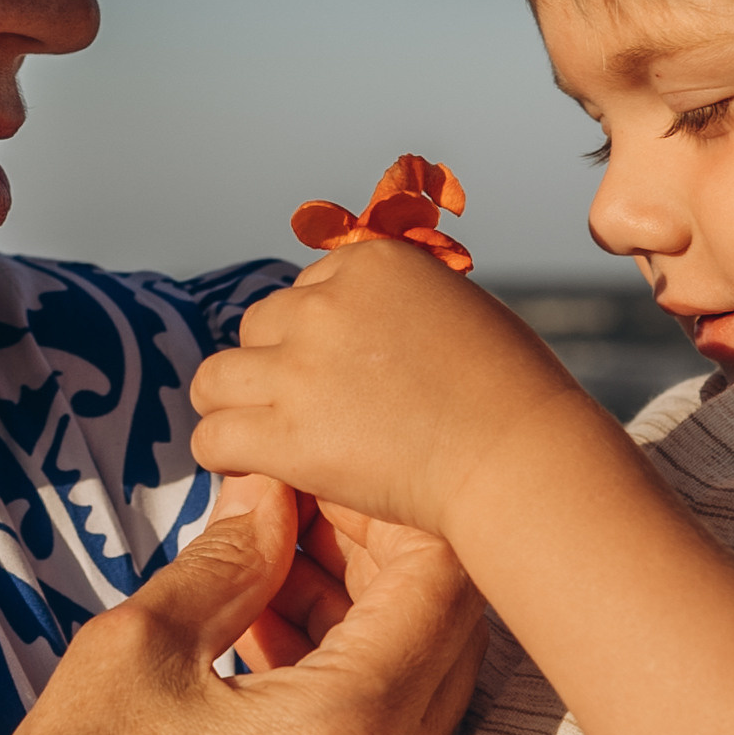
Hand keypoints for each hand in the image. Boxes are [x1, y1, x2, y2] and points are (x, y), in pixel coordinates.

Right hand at [0, 473, 482, 734]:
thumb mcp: (135, 652)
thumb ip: (225, 563)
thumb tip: (270, 497)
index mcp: (354, 727)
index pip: (443, 577)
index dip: (387, 502)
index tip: (312, 466)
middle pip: (447, 630)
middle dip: (383, 548)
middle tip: (296, 496)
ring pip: (415, 686)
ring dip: (361, 608)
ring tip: (268, 553)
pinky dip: (343, 674)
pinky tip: (259, 633)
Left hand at [189, 242, 586, 545]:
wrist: (520, 455)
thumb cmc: (514, 395)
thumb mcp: (460, 311)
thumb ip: (401, 309)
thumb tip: (370, 332)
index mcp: (371, 263)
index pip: (307, 289)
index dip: (315, 335)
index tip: (334, 374)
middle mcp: (325, 304)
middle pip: (258, 328)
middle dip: (273, 366)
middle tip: (297, 409)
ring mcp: (300, 367)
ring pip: (216, 378)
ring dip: (232, 406)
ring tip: (256, 437)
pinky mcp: (286, 433)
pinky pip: (213, 437)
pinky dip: (222, 456)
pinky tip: (250, 471)